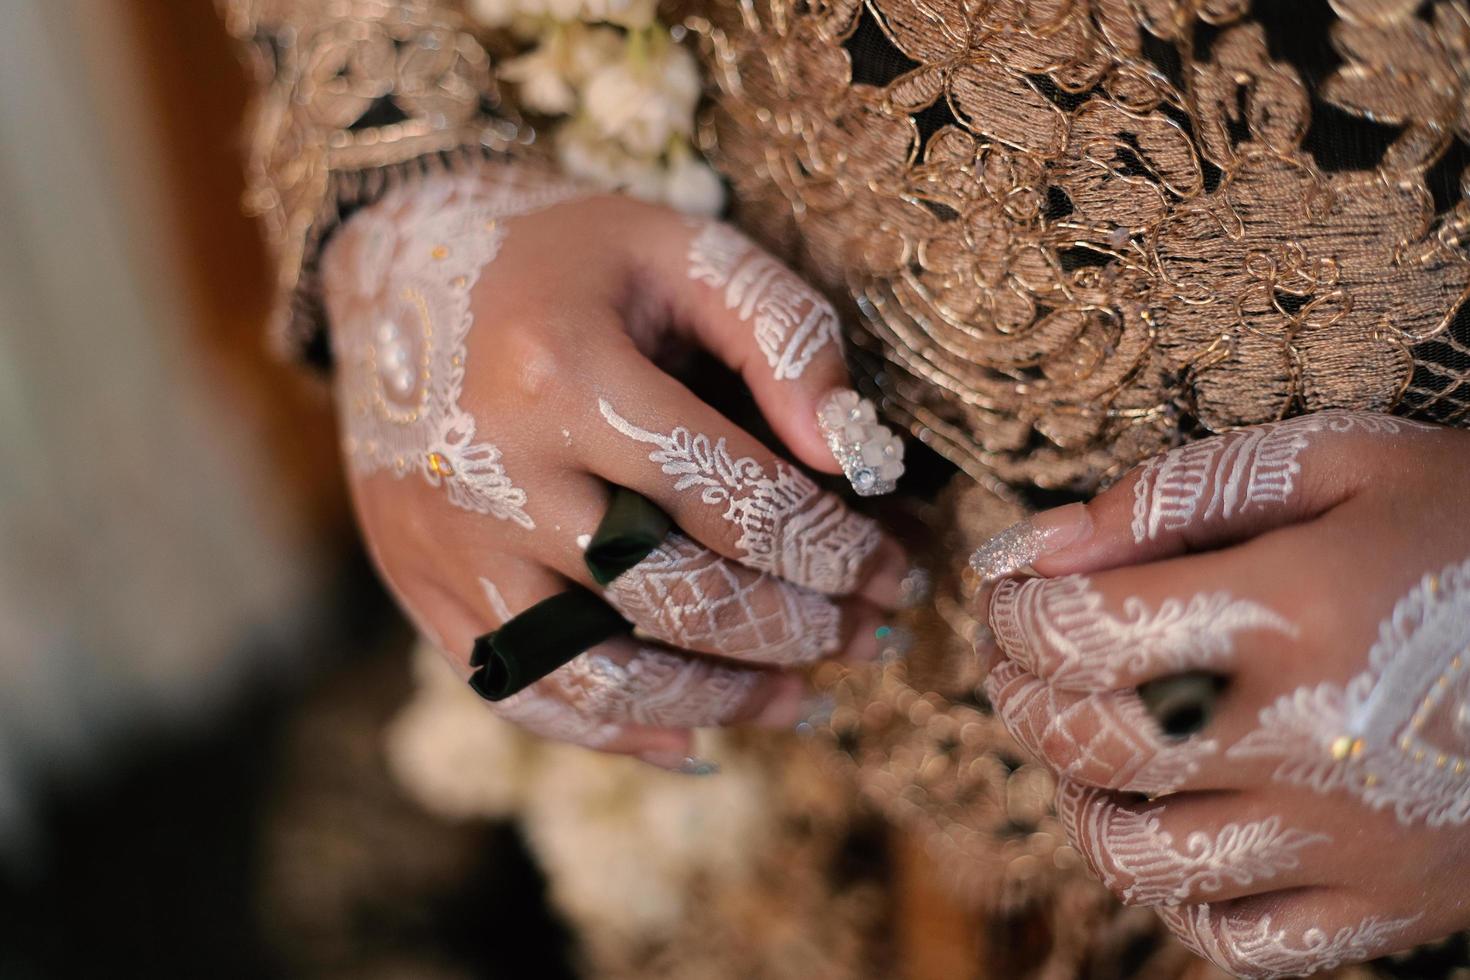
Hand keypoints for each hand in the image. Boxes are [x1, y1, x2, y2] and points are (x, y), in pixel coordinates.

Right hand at [320, 162, 909, 770]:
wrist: (397, 266)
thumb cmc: (564, 254)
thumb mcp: (681, 248)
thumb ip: (783, 335)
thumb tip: (855, 457)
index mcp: (563, 375)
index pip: (735, 499)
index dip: (835, 549)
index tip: (897, 571)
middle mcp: (493, 474)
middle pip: (676, 596)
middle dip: (799, 628)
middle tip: (872, 638)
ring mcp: (449, 545)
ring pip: (602, 673)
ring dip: (723, 701)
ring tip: (807, 697)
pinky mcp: (422, 588)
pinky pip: (524, 696)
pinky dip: (617, 735)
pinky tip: (698, 738)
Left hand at [971, 411, 1469, 976]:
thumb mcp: (1348, 463)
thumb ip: (1180, 494)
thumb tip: (1036, 544)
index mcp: (1291, 615)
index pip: (1076, 631)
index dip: (1013, 611)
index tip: (1010, 593)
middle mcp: (1306, 741)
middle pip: (1086, 744)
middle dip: (1019, 693)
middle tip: (1018, 659)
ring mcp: (1348, 842)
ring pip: (1137, 859)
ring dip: (1076, 798)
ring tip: (1082, 743)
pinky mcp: (1392, 907)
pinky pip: (1236, 941)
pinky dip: (1173, 896)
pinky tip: (1173, 831)